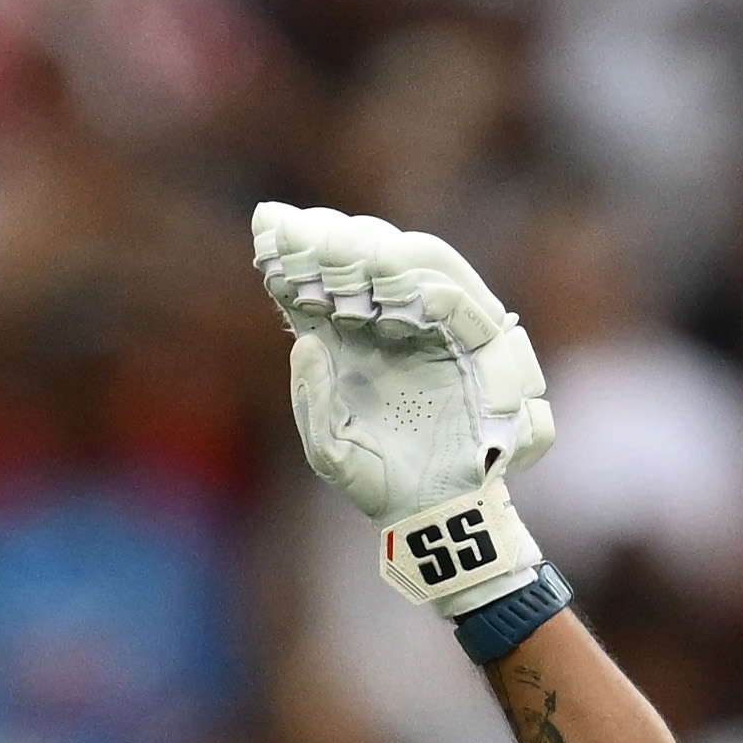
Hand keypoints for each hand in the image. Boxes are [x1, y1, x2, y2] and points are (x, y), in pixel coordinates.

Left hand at [254, 201, 552, 619]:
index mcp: (344, 337)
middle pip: (364, 254)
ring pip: (414, 263)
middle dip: (333, 238)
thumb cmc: (378, 481)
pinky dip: (433, 284)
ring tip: (348, 248)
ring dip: (381, 251)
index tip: (268, 226)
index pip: (316, 277)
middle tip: (306, 233)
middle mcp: (386, 321)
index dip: (293, 247)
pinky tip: (397, 274)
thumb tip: (305, 340)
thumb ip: (310, 398)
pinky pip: (460, 303)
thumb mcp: (327, 448)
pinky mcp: (474, 345)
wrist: (432, 516)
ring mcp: (430, 328)